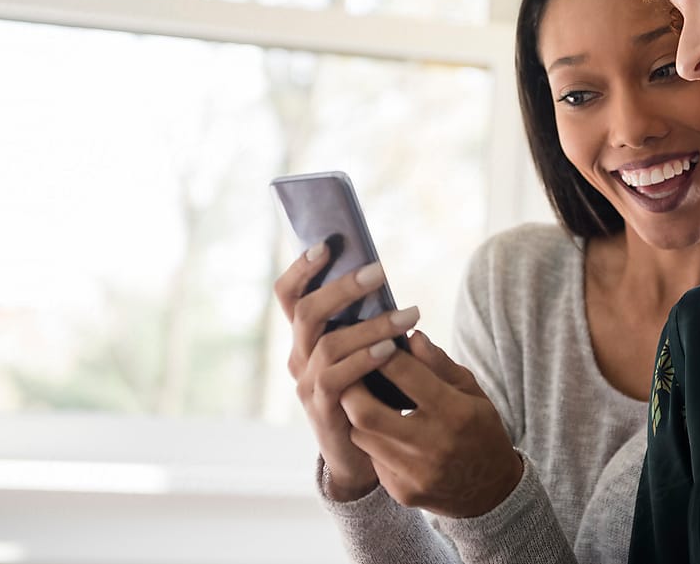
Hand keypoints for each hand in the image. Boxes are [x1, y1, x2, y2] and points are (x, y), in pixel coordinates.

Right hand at [274, 244, 419, 501]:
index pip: (290, 296)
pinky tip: (392, 349)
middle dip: (343, 287)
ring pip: (328, 343)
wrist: (364, 454)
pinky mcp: (322, 410)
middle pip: (307, 312)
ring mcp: (307, 384)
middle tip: (379, 271)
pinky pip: (337, 379)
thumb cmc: (371, 392)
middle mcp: (299, 356)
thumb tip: (380, 277)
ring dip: (370, 325)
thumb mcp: (366, 350)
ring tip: (409, 314)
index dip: (302, 268)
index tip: (327, 244)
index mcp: (306, 337)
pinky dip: (365, 360)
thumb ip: (366, 320)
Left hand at [341, 330, 523, 517]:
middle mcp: (433, 445)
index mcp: (455, 412)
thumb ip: (439, 364)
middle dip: (351, 386)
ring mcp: (415, 473)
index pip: (405, 374)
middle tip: (351, 371)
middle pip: (365, 411)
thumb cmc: (481, 430)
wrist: (491, 490)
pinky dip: (371, 440)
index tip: (375, 342)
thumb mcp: (471, 391)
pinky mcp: (402, 492)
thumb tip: (411, 336)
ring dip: (357, 414)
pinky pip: (371, 459)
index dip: (383, 353)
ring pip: (361, 435)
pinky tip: (380, 430)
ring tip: (362, 398)